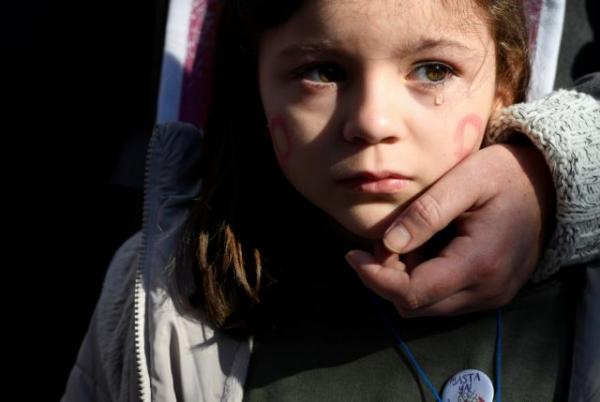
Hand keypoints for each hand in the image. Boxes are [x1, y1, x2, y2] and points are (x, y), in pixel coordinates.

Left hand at [345, 143, 555, 315]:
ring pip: (427, 306)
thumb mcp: (466, 179)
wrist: (548, 186)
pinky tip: (425, 247)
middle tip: (382, 240)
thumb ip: (426, 213)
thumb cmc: (506, 175)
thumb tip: (389, 244)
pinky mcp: (490, 292)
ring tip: (406, 239)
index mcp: (479, 263)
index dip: (376, 278)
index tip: (352, 255)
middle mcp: (486, 291)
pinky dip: (423, 279)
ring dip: (404, 279)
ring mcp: (490, 296)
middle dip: (387, 277)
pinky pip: (443, 299)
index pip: (413, 294)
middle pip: (415, 306)